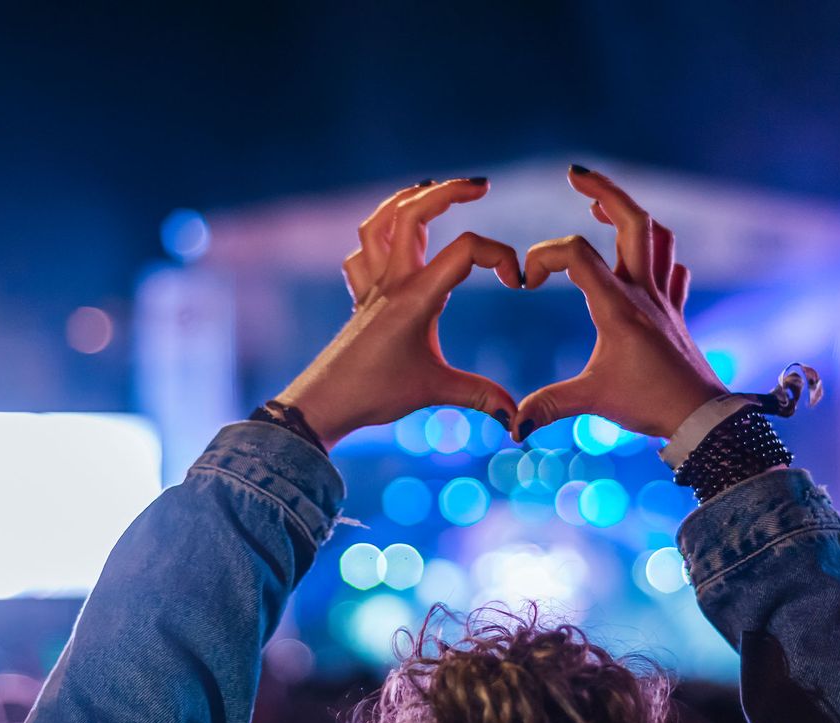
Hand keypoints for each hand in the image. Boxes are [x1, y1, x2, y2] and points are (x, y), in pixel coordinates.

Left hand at [277, 178, 522, 449]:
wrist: (322, 404)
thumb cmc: (375, 395)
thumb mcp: (435, 391)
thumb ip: (481, 396)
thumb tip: (517, 419)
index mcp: (416, 297)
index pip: (465, 250)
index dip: (500, 256)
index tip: (516, 282)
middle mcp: (392, 282)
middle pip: (413, 213)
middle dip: (448, 191)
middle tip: (482, 185)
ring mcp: (372, 287)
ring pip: (380, 222)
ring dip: (406, 199)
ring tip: (433, 189)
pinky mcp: (360, 298)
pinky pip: (362, 253)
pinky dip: (377, 237)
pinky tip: (393, 242)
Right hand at [513, 167, 726, 440]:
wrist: (702, 417)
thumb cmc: (649, 404)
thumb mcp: (592, 401)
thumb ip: (549, 404)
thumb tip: (513, 425)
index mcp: (617, 307)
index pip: (576, 254)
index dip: (543, 256)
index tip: (526, 282)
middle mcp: (643, 293)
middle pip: (632, 222)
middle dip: (603, 191)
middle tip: (575, 173)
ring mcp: (664, 299)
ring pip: (656, 237)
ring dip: (630, 213)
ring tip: (603, 205)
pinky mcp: (676, 312)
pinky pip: (673, 268)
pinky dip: (657, 252)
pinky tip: (642, 256)